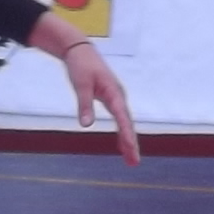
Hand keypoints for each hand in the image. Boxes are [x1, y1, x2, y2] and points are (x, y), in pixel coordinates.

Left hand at [59, 41, 140, 164]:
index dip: (126, 133)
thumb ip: (84, 105)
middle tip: (134, 162)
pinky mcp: (112, 100)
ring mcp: (117, 99)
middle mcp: (119, 97)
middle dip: (131, 143)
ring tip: (131, 161)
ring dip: (128, 141)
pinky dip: (122, 134)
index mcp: (113, 92)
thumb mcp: (80, 85)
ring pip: (126, 123)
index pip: (122, 116)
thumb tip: (86, 126)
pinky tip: (122, 147)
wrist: (81, 51)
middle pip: (127, 123)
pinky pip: (120, 120)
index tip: (130, 147)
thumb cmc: (81, 66)